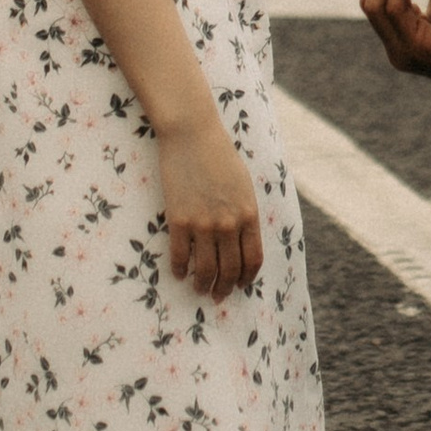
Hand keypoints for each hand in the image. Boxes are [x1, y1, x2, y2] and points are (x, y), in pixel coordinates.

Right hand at [154, 115, 266, 298]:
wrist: (192, 134)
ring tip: (199, 289)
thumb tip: (241, 240)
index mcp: (248, 214)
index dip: (246, 278)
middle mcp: (228, 224)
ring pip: (205, 269)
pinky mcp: (178, 220)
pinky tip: (178, 273)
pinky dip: (179, 269)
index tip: (240, 286)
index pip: (252, 260)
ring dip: (202, 285)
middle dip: (224, 288)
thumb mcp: (243, 185)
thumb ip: (244, 213)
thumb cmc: (220, 155)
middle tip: (218, 296)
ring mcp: (203, 224)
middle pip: (229, 270)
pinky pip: (179, 255)